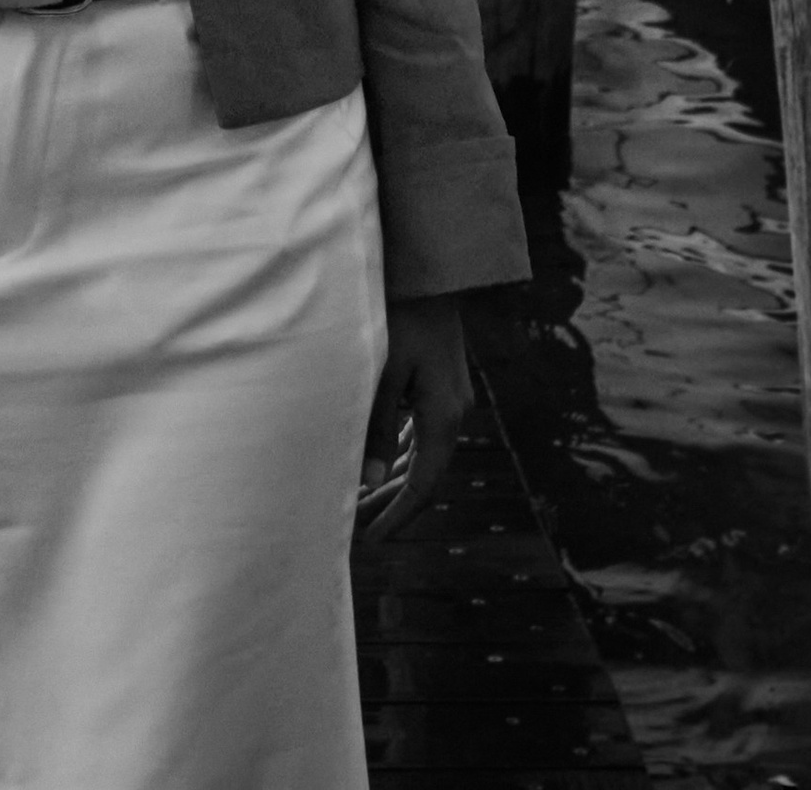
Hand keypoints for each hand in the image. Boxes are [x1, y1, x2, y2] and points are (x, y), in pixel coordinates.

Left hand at [357, 297, 471, 542]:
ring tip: (361, 500)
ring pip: (422, 453)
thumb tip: (368, 483)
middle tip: (357, 526)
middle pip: (424, 472)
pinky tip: (381, 461)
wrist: (431, 270)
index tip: (372, 540)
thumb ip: (377, 428)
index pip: (424, 483)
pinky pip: (422, 431)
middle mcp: (454, 412)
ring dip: (394, 477)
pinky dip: (401, 451)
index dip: (399, 515)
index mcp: (444, 416)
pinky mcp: (441, 382)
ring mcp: (449, 396)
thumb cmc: (402, 315)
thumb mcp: (384, 373)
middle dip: (391, 501)